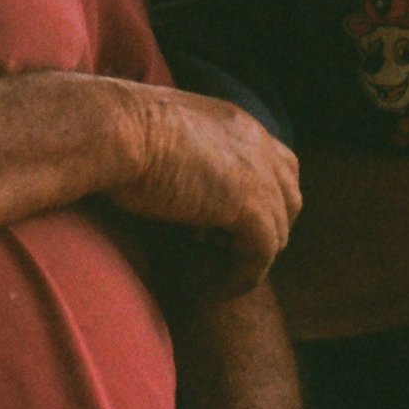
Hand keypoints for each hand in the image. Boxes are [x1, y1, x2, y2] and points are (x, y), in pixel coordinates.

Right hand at [108, 83, 302, 291]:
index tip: (225, 217)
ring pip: (279, 228)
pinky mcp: (250, 207)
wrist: (118, 129)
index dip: (260, 194)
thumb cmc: (121, 129)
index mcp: (237, 122)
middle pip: (289, 196)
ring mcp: (259, 175)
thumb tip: (174, 174)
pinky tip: (221, 287)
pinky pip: (263, 254)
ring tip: (216, 263)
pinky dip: (245, 275)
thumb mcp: (166, 131)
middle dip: (266, 224)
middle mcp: (257, 143)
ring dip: (252, 251)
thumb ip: (185, 149)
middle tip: (226, 242)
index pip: (277, 162)